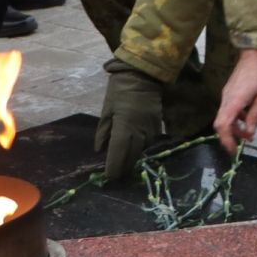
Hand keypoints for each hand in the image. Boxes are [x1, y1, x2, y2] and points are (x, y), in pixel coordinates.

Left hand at [95, 63, 163, 180]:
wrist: (143, 77)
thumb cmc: (119, 92)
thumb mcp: (106, 111)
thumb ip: (104, 132)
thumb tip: (99, 150)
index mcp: (124, 127)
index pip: (118, 153)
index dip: (113, 168)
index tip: (108, 178)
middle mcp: (139, 132)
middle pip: (131, 157)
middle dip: (123, 169)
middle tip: (115, 179)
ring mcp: (150, 131)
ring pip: (140, 152)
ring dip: (132, 160)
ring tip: (123, 168)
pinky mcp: (157, 128)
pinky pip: (147, 144)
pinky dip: (139, 150)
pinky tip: (133, 151)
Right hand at [214, 47, 256, 150]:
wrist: (255, 53)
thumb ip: (255, 116)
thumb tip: (249, 133)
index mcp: (234, 101)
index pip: (223, 126)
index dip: (226, 140)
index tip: (233, 150)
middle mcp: (226, 99)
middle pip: (221, 124)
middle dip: (230, 136)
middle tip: (243, 143)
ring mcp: (226, 95)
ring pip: (224, 117)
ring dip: (234, 127)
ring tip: (249, 131)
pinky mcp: (229, 92)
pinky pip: (228, 109)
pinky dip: (235, 117)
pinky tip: (247, 117)